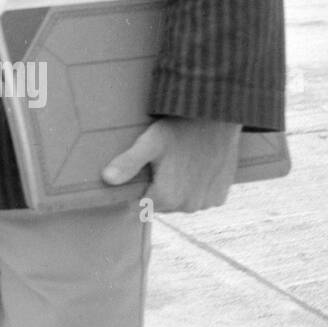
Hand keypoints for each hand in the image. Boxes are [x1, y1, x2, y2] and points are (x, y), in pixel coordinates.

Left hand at [102, 117, 241, 212]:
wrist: (216, 120)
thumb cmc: (178, 129)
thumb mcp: (149, 143)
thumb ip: (128, 163)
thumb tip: (107, 179)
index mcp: (167, 197)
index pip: (142, 206)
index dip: (138, 190)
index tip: (142, 171)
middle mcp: (188, 207)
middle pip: (162, 204)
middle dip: (158, 189)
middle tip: (161, 163)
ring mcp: (206, 203)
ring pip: (182, 202)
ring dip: (178, 189)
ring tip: (178, 163)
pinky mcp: (220, 196)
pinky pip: (201, 198)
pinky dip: (196, 188)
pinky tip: (194, 168)